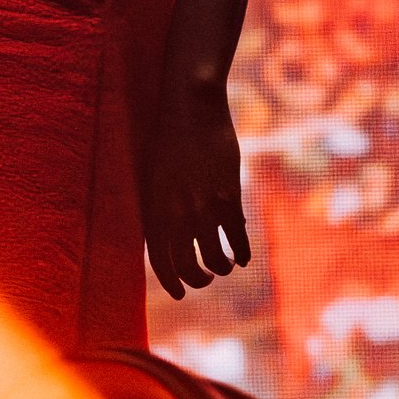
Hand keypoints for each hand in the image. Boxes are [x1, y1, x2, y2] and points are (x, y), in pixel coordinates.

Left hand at [144, 68, 251, 299]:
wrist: (191, 105)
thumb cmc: (168, 137)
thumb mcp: (156, 175)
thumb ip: (162, 206)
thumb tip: (171, 234)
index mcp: (154, 207)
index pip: (160, 259)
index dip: (170, 281)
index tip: (179, 293)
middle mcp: (177, 212)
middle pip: (187, 265)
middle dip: (197, 280)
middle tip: (205, 280)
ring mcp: (204, 205)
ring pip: (215, 255)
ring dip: (221, 267)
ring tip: (224, 267)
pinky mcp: (229, 194)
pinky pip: (237, 234)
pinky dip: (242, 251)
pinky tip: (244, 257)